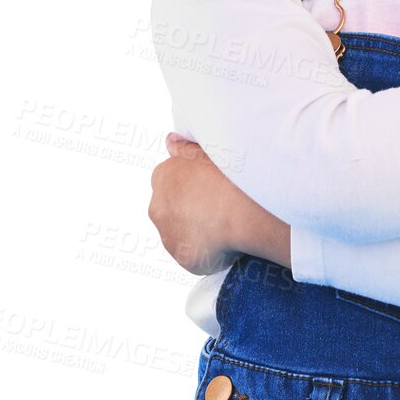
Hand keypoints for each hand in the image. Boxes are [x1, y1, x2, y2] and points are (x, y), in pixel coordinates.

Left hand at [148, 134, 288, 273]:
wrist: (241, 209)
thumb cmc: (227, 177)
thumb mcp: (204, 152)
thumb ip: (183, 148)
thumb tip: (170, 141)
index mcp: (162, 177)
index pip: (170, 183)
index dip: (191, 187)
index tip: (209, 189)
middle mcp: (158, 207)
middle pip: (172, 210)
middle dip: (191, 211)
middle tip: (218, 208)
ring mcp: (169, 235)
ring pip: (182, 234)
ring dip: (198, 233)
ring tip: (225, 226)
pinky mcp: (184, 258)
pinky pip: (196, 256)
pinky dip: (208, 253)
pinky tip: (226, 243)